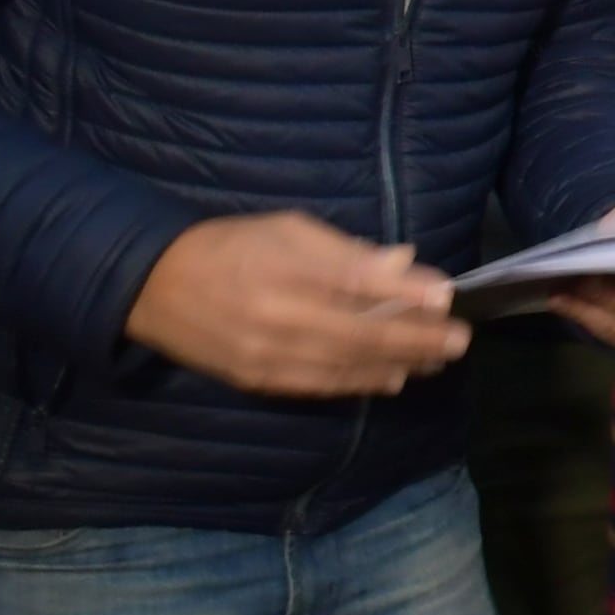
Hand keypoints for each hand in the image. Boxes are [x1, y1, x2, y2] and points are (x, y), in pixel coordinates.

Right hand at [126, 212, 467, 397]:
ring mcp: (265, 353)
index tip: (447, 297)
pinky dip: (359, 383)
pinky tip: (392, 378)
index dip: (405, 293)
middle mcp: (276, 314)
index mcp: (283, 267)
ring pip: (344, 364)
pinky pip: (319, 385)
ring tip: (438, 359)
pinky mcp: (256, 378)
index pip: (355, 282)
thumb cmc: (232, 246)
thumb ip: (347, 250)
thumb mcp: (288, 229)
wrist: (154, 286)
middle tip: (460, 340)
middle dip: (416, 338)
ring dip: (397, 364)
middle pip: (359, 331)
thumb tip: (405, 263)